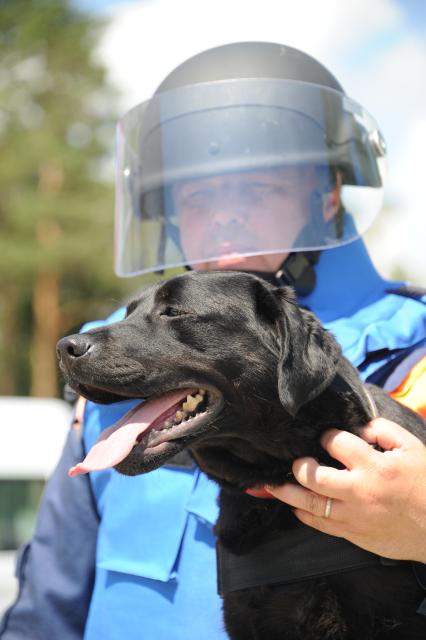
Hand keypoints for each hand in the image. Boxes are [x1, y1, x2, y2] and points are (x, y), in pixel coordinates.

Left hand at [266, 418, 425, 561]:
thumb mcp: (411, 448)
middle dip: (298, 466)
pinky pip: (321, 525)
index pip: (336, 444)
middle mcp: (359, 491)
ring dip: (286, 493)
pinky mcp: (354, 535)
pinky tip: (296, 507)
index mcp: (375, 466)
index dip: (327, 437)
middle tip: (295, 461)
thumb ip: (383, 430)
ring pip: (310, 504)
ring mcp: (354, 516)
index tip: (326, 438)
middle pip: (313, 477)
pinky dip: (304, 515)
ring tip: (270, 485)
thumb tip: (357, 426)